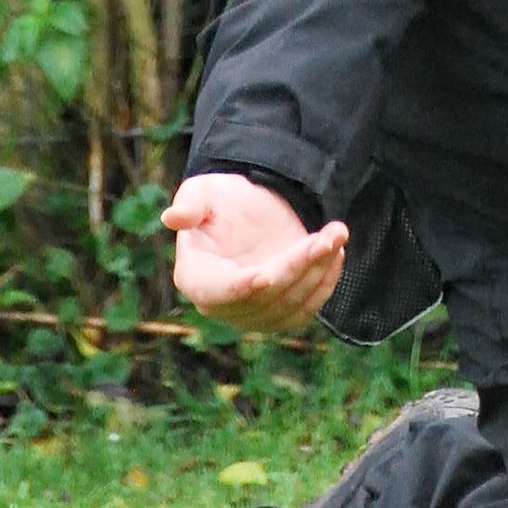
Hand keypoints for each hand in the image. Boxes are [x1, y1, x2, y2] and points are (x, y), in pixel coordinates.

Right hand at [162, 173, 348, 333]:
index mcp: (195, 277)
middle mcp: (221, 304)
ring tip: (336, 234)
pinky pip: (307, 310)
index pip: (215, 293)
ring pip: (290, 305)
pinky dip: (326, 283)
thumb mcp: (204, 192)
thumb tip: (171, 217)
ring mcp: (251, 314)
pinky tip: (336, 251)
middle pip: (263, 297)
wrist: (253, 210)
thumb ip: (191, 204)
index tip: (264, 276)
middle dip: (297, 266)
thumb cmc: (223, 201)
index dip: (238, 288)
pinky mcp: (280, 313)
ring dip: (318, 271)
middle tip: (323, 236)